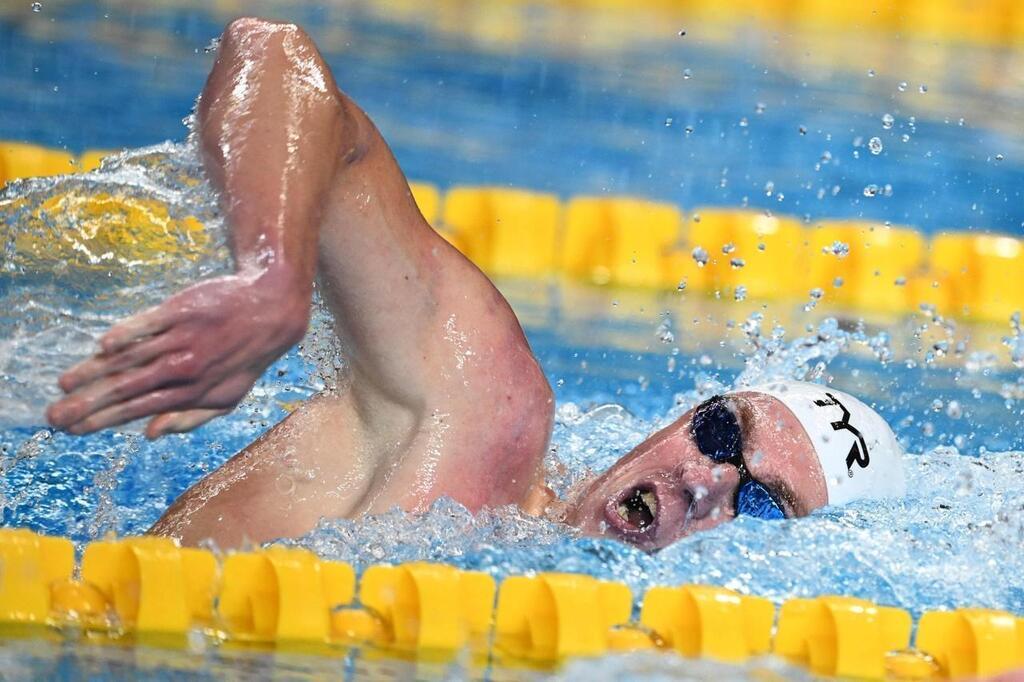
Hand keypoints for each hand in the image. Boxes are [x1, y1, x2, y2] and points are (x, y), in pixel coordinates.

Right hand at [46, 270, 309, 437]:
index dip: (104, 421)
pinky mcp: (181, 310)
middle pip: (127, 389)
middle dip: (88, 405)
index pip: (138, 410)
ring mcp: (182, 338)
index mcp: (193, 393)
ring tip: (65, 383)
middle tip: (54, 415)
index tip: (74, 430)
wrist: (270, 309)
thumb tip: (150, 434)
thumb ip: (189, 419)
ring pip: (131, 358)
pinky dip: (127, 336)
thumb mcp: (228, 398)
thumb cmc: (244, 358)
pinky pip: (148, 325)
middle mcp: (184, 367)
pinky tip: (102, 347)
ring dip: (95, 372)